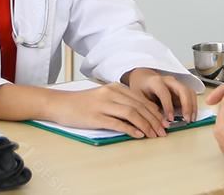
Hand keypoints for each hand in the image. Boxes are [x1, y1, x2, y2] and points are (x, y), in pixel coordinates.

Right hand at [47, 83, 167, 138]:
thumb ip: (120, 102)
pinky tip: (138, 135)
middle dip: (154, 120)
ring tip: (154, 135)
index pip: (141, 99)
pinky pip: (117, 123)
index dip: (155, 111)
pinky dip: (130, 129)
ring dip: (146, 125)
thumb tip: (141, 114)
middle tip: (163, 132)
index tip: (163, 122)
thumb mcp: (103, 97)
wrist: (60, 104)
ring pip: (131, 114)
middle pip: (139, 106)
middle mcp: (111, 93)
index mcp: (115, 88)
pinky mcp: (96, 117)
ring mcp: (103, 105)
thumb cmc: (82, 103)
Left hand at [125, 68, 198, 121]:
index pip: (165, 93)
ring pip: (189, 92)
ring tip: (191, 119)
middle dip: (186, 105)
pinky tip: (191, 116)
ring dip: (192, 106)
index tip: (170, 119)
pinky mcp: (181, 89)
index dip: (168, 106)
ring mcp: (176, 84)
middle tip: (187, 119)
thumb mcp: (137, 96)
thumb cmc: (140, 87)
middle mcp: (169, 81)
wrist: (144, 78)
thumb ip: (145, 106)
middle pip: (182, 89)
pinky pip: (191, 95)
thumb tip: (155, 121)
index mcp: (156, 82)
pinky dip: (193, 105)